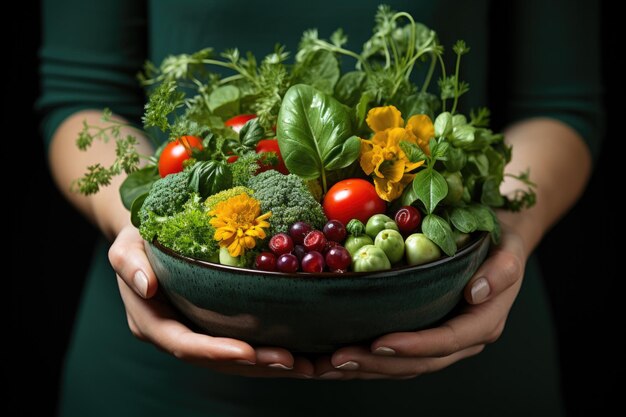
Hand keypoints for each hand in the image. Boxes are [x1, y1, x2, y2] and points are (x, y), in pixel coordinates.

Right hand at [109, 226, 313, 378]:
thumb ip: (129, 263)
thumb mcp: (126, 245)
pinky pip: (240, 343)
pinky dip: (267, 350)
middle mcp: (174, 334)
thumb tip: (145, 285)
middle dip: (253, 365)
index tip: (246, 351)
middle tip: (293, 363)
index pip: (184, 344)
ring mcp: (195, 331)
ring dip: (267, 364)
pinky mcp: (213, 323)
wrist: (147, 237)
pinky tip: (299, 350)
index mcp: (151, 322)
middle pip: (215, 360)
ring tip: (305, 365)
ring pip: (232, 359)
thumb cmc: (137, 237)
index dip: (214, 352)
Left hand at [315, 216, 526, 379]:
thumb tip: (476, 293)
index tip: (380, 343)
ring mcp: (439, 339)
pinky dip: (365, 358)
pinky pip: (394, 353)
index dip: (414, 346)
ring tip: (326, 366)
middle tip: (338, 359)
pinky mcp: (421, 332)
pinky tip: (334, 356)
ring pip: (401, 365)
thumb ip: (501, 272)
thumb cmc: (501, 241)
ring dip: (364, 368)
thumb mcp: (509, 250)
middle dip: (377, 364)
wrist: (496, 240)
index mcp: (482, 323)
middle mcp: (460, 339)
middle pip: (418, 362)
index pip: (446, 341)